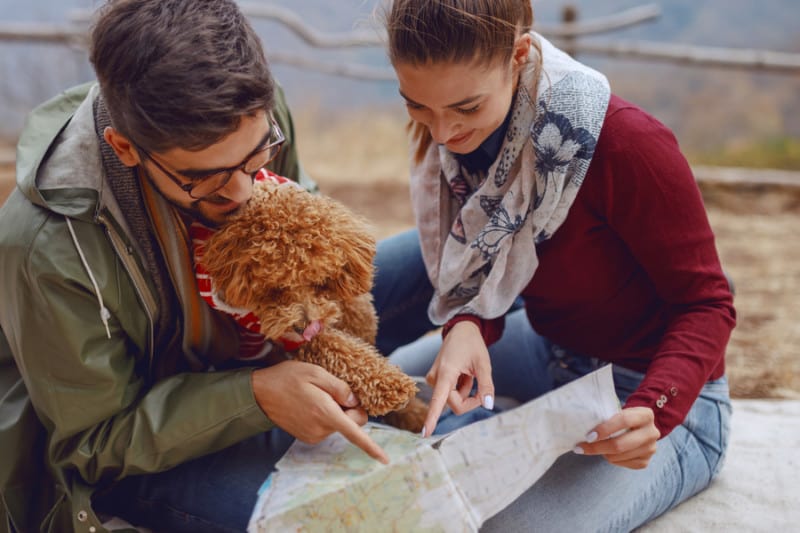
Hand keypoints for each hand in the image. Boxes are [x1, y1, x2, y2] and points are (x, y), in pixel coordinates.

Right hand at [251, 360, 388, 463]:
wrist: (259, 393)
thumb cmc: (287, 378)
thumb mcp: (316, 372)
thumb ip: (339, 387)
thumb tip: (355, 402)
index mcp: (325, 413)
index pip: (354, 433)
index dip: (371, 447)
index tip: (385, 460)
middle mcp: (320, 429)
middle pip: (353, 423)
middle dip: (351, 409)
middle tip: (334, 391)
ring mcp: (313, 436)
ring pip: (340, 424)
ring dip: (337, 411)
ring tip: (316, 396)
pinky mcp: (307, 437)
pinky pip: (328, 427)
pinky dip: (327, 416)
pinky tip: (311, 404)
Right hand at [422, 321, 493, 436]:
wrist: (460, 330)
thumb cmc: (472, 345)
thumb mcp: (484, 364)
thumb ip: (486, 386)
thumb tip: (488, 406)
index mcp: (446, 373)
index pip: (438, 400)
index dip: (432, 418)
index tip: (425, 433)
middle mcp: (435, 378)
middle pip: (454, 404)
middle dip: (470, 400)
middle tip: (479, 383)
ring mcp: (433, 379)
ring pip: (452, 400)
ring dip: (465, 392)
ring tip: (468, 373)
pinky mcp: (434, 380)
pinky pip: (450, 394)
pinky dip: (460, 388)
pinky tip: (462, 374)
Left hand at [574, 406, 659, 468]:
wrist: (640, 427)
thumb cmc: (623, 417)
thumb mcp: (618, 411)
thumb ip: (606, 416)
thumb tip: (582, 424)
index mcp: (645, 415)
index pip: (624, 421)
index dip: (605, 429)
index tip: (588, 435)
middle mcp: (652, 432)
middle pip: (620, 444)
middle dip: (597, 447)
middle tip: (580, 447)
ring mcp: (651, 449)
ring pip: (619, 456)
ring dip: (602, 453)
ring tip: (593, 447)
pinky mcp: (646, 461)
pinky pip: (623, 464)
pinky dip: (611, 459)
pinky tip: (607, 453)